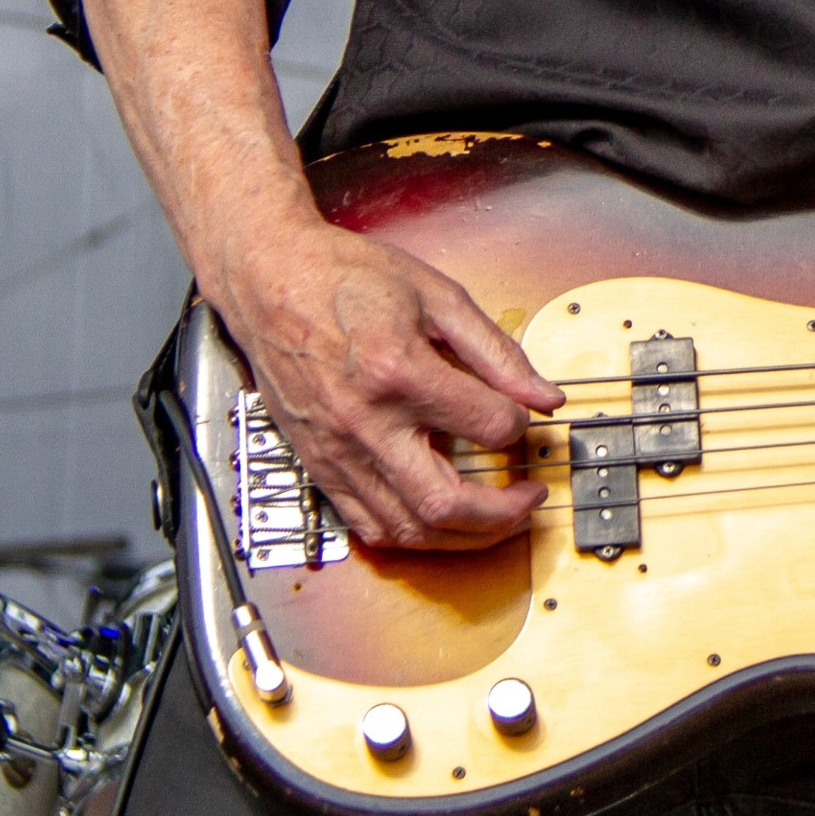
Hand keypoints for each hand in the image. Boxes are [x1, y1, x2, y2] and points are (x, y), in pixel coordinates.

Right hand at [209, 218, 564, 551]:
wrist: (271, 281)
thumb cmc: (346, 278)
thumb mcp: (437, 295)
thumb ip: (495, 350)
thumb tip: (543, 395)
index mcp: (399, 371)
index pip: (487, 425)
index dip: (521, 423)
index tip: (526, 417)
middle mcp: (366, 423)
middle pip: (446, 501)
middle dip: (503, 513)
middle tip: (531, 499)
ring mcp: (337, 451)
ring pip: (406, 528)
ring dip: (461, 537)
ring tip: (496, 520)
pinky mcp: (318, 466)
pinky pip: (365, 526)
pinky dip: (410, 536)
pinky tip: (437, 523)